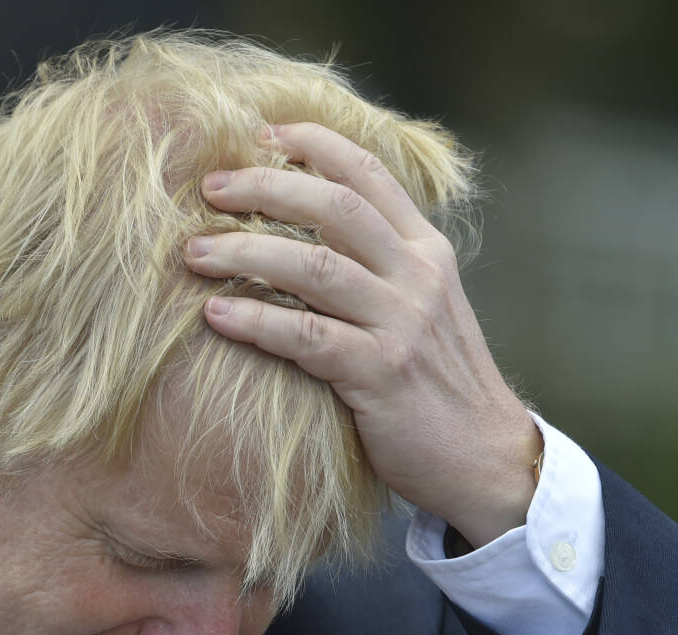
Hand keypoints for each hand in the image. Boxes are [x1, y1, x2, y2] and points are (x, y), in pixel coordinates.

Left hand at [184, 123, 541, 547]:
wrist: (483, 456)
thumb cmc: (436, 383)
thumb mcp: (422, 307)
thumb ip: (380, 266)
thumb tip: (310, 236)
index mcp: (425, 251)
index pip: (368, 174)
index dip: (313, 144)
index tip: (261, 135)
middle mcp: (416, 276)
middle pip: (333, 206)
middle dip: (266, 186)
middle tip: (210, 188)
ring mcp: (400, 324)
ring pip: (313, 266)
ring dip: (245, 251)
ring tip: (194, 253)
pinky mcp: (379, 374)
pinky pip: (305, 336)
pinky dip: (256, 320)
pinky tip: (216, 314)